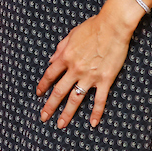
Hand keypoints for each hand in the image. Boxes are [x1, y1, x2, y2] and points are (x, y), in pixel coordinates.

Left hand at [36, 11, 133, 128]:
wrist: (113, 26)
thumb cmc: (93, 26)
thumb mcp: (71, 35)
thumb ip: (60, 48)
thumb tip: (51, 60)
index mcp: (65, 57)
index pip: (50, 75)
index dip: (43, 85)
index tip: (39, 94)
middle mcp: (75, 69)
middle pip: (59, 91)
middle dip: (50, 106)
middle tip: (44, 117)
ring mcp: (90, 76)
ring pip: (75, 99)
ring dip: (67, 113)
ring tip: (60, 124)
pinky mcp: (105, 80)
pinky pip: (99, 100)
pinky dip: (96, 112)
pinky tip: (92, 123)